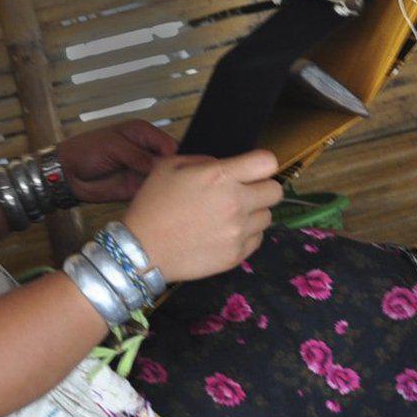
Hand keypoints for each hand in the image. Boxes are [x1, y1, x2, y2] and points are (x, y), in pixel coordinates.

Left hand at [54, 119, 177, 203]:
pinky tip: (165, 202)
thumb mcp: (113, 146)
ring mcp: (143, 171)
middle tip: (183, 182)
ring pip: (165, 178)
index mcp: (143, 134)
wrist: (67, 173)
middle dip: (178, 171)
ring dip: (170, 186)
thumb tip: (161, 165)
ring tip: (178, 195)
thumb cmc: (87, 150)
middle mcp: (146, 152)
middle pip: (171, 161)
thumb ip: (137, 155)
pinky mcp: (137, 188)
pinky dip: (158, 197)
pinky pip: (153, 193)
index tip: (180, 168)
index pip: (169, 143)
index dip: (177, 155)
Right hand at [122, 150, 282, 282]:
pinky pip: (257, 239)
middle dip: (262, 188)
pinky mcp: (236, 255)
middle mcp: (235, 203)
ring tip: (230, 216)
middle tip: (244, 193)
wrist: (141, 250)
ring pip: (267, 216)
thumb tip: (222, 166)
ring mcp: (238, 232)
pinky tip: (226, 233)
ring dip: (253, 213)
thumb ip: (202, 161)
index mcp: (220, 176)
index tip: (252, 169)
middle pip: (275, 191)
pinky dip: (246, 235)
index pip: (268, 162)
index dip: (262, 164)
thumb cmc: (152, 205)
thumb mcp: (169, 167)